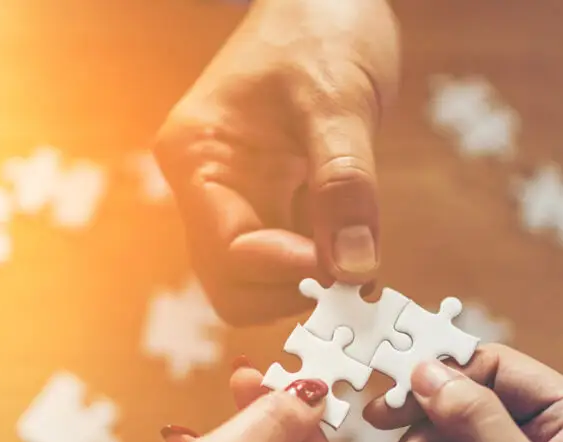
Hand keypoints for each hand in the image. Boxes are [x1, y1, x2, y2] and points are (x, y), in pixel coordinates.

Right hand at [154, 0, 398, 324]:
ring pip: (260, 279)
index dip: (283, 271)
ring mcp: (240, 196)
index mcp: (198, 157)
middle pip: (230, 282)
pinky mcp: (274, 199)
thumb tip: (354, 268)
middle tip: (351, 283)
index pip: (225, 251)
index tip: (343, 270)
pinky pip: (291, 254)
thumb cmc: (320, 28)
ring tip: (364, 271)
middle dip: (289, 292)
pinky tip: (361, 255)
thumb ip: (345, 185)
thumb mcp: (338, 102)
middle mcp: (208, 186)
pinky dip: (324, 266)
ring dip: (311, 285)